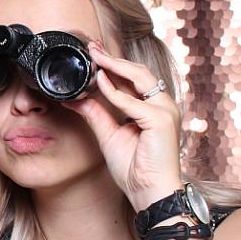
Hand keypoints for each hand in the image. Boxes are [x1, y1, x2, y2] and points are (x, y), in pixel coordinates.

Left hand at [62, 42, 183, 210]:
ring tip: (95, 55)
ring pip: (140, 78)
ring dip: (115, 65)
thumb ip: (96, 115)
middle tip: (92, 47)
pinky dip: (114, 92)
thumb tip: (75, 99)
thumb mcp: (109, 135)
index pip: (134, 79)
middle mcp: (163, 106)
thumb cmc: (135, 169)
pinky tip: (99, 82)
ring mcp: (165, 112)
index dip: (114, 64)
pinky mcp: (161, 121)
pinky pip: (132, 102)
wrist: (150, 192)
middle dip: (114, 58)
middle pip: (139, 72)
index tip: (94, 53)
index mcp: (153, 109)